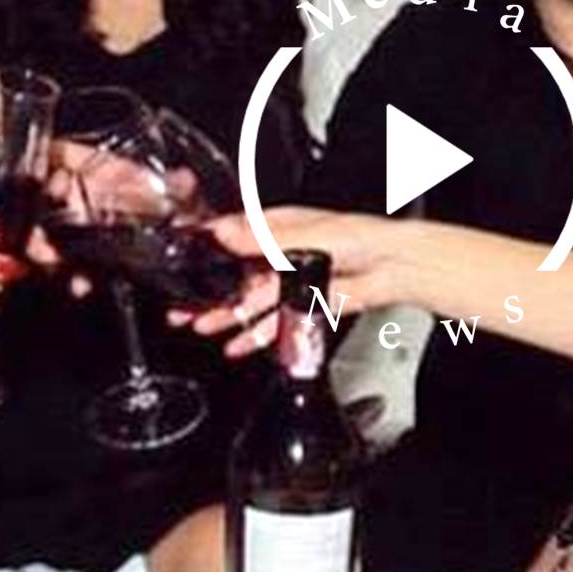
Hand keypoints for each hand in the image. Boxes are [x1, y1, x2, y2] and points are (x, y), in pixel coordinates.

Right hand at [179, 207, 404, 355]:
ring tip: (201, 327)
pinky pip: (274, 322)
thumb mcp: (304, 233)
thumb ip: (262, 239)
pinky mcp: (303, 304)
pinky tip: (238, 344)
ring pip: (251, 301)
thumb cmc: (358, 236)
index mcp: (277, 227)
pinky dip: (255, 334)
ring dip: (226, 315)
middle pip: (235, 275)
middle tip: (181, 308)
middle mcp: (280, 253)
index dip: (206, 249)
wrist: (391, 265)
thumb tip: (225, 232)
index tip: (181, 262)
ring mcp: (291, 280)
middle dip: (208, 292)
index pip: (232, 236)